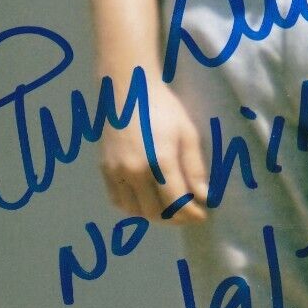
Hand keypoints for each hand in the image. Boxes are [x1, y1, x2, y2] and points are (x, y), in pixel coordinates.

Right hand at [99, 78, 207, 224]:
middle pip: (155, 212)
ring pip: (135, 211)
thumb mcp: (187, 133)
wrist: (128, 88)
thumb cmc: (162, 107)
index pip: (177, 202)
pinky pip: (119, 201)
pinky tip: (147, 200)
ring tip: (170, 208)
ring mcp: (116, 171)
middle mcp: (135, 170)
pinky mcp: (105, 169)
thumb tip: (203, 197)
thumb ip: (194, 168)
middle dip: (175, 218)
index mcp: (159, 160)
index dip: (192, 214)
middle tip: (188, 213)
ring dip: (155, 216)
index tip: (203, 215)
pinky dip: (134, 208)